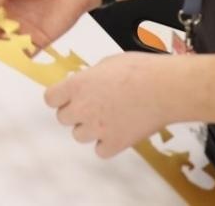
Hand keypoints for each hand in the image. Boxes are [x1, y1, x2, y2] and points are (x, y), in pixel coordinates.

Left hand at [44, 52, 181, 158]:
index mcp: (77, 85)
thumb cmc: (140, 70)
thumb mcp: (107, 63)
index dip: (59, 97)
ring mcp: (97, 129)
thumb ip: (90, 77)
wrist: (164, 88)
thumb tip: (86, 83)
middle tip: (92, 106)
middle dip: (75, 112)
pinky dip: (107, 145)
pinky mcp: (115, 144)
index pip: (50, 98)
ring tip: (108, 118)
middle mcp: (82, 109)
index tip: (66, 96)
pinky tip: (118, 132)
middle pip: (63, 118)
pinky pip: (100, 151)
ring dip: (90, 129)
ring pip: (79, 136)